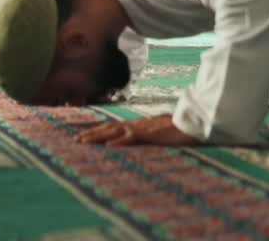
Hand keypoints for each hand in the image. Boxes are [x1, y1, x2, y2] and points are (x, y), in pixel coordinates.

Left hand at [76, 114, 198, 146]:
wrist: (192, 122)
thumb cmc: (177, 126)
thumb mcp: (159, 130)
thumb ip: (148, 133)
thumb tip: (139, 136)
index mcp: (137, 124)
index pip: (113, 126)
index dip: (98, 130)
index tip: (85, 135)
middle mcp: (136, 124)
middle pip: (109, 128)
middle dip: (91, 133)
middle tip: (76, 140)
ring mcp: (142, 128)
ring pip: (114, 131)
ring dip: (97, 136)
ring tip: (83, 141)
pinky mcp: (150, 134)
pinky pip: (132, 137)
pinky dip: (119, 141)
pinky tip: (109, 145)